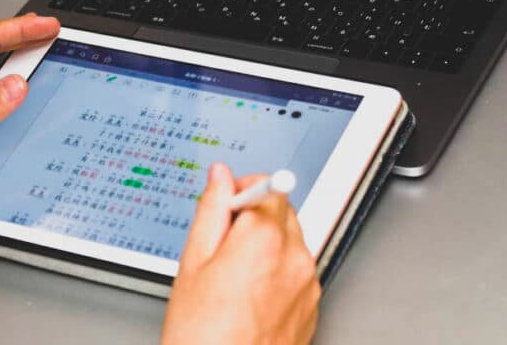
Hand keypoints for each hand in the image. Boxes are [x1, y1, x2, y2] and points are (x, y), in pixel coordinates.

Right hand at [161, 164, 319, 344]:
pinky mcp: (312, 308)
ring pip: (290, 242)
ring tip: (233, 278)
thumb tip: (219, 177)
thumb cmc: (203, 335)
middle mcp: (295, 258)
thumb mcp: (193, 261)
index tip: (225, 202)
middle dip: (254, 218)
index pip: (266, 186)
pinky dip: (278, 274)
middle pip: (282, 212)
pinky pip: (297, 273)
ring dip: (267, 246)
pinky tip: (249, 297)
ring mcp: (308, 285)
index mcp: (264, 238)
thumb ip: (211, 209)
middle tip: (222, 245)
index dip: (240, 191)